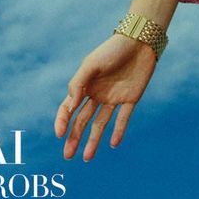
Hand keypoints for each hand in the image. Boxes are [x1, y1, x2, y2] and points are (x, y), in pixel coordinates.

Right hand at [55, 34, 157, 160]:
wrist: (140, 40)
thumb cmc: (112, 49)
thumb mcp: (91, 64)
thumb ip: (78, 83)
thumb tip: (70, 107)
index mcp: (85, 86)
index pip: (69, 108)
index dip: (62, 121)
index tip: (59, 134)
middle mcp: (97, 95)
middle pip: (83, 121)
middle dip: (74, 138)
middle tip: (68, 156)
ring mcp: (114, 98)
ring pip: (101, 123)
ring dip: (94, 140)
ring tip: (87, 158)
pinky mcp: (130, 99)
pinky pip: (123, 118)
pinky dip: (119, 131)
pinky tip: (113, 144)